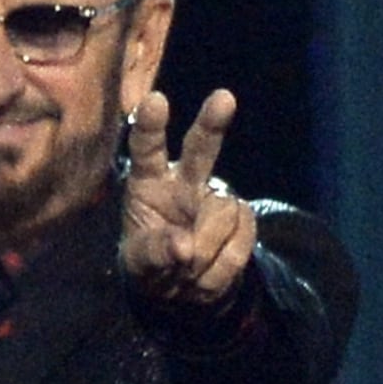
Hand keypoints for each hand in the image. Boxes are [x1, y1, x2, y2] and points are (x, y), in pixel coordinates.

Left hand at [118, 89, 256, 304]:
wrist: (182, 284)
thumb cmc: (149, 261)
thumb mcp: (138, 263)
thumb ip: (154, 253)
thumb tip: (184, 249)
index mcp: (148, 183)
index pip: (146, 151)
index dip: (150, 127)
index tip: (154, 101)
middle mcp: (185, 181)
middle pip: (200, 149)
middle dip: (212, 123)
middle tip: (223, 98)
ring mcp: (217, 197)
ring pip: (219, 219)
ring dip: (201, 255)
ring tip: (185, 269)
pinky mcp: (244, 217)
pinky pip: (239, 244)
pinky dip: (220, 269)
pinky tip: (205, 270)